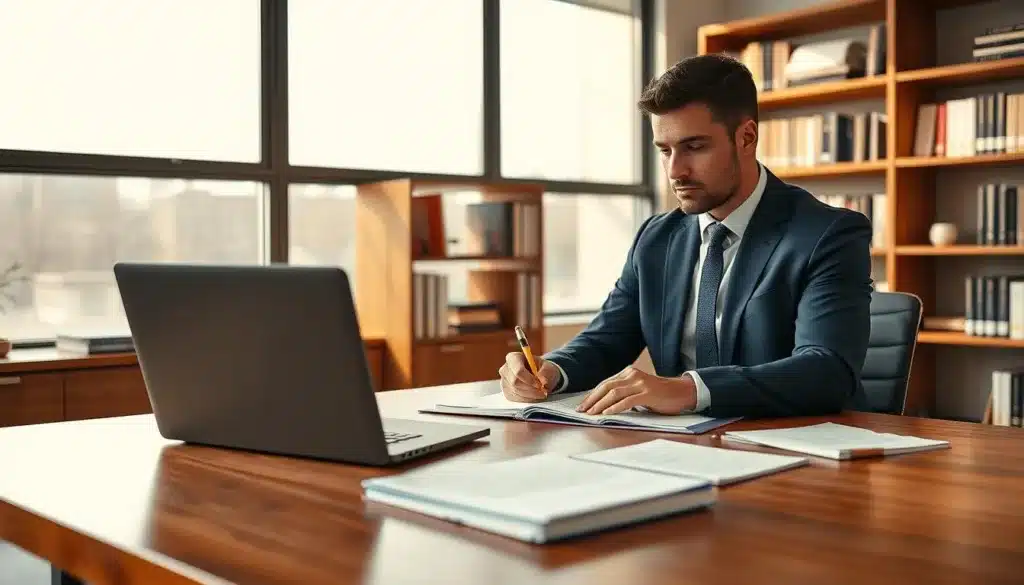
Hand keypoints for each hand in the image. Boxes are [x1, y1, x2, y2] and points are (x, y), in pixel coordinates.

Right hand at [499, 352, 561, 402]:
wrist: (539, 375)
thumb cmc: (542, 369)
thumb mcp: (548, 366)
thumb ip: (547, 372)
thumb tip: (544, 381)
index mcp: (513, 358)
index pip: (518, 371)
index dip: (529, 379)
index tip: (540, 384)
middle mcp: (505, 369)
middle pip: (516, 382)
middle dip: (531, 388)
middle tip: (543, 390)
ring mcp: (504, 382)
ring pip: (517, 392)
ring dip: (531, 394)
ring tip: (541, 392)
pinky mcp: (507, 392)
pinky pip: (516, 399)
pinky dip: (528, 399)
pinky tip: (535, 395)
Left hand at [576, 367, 696, 414]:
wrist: (682, 393)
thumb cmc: (659, 395)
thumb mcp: (638, 390)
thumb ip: (624, 393)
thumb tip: (603, 405)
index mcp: (628, 373)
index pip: (605, 384)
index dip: (592, 395)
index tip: (582, 406)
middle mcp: (632, 375)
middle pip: (606, 386)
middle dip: (592, 400)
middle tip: (582, 411)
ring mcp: (640, 383)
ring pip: (614, 393)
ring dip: (600, 404)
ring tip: (591, 413)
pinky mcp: (648, 393)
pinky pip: (628, 400)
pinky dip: (615, 407)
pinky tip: (607, 413)